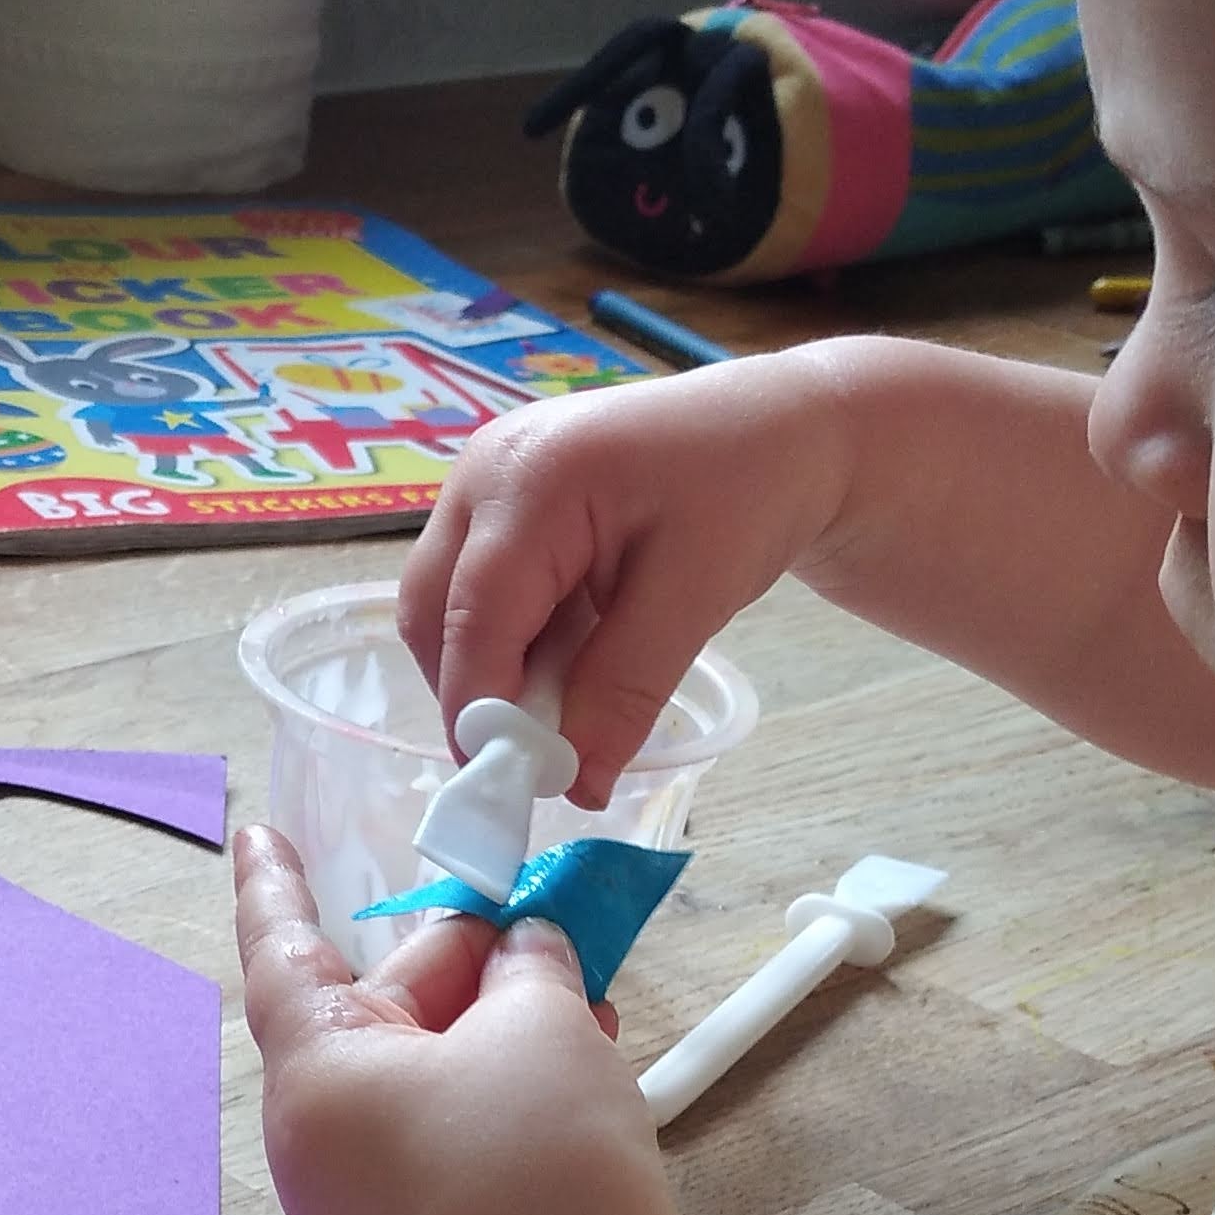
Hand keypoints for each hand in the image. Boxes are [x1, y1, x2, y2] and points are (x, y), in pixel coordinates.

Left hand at [236, 826, 685, 1214]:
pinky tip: (567, 1064)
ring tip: (578, 1000)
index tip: (257, 831)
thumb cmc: (540, 1167)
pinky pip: (428, 1131)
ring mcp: (351, 1196)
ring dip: (490, 1028)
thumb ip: (526, 965)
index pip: (281, 951)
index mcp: (314, 1074)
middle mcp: (311, 1137)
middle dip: (459, 964)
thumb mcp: (544, 1026)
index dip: (277, 882)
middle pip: (372, 1011)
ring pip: (414, 1072)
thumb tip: (520, 951)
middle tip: (538, 922)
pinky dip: (485, 1088)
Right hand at [399, 347, 855, 806]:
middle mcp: (485, 471)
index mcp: (532, 478)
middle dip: (473, 691)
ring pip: (447, 604)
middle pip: (432, 609)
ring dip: (495, 668)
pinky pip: (478, 588)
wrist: (782, 428)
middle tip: (535, 757)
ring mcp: (485, 482)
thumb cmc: (749, 490)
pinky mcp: (500, 502)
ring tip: (570, 703)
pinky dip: (515, 640)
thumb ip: (626, 688)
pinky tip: (574, 655)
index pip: (476, 613)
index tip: (513, 785)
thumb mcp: (697, 595)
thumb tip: (576, 785)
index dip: (482, 706)